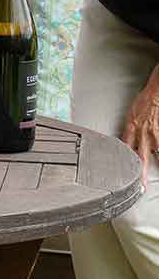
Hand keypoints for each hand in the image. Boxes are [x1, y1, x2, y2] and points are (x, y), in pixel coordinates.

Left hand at [122, 62, 158, 186]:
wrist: (155, 92)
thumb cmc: (143, 102)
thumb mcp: (130, 115)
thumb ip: (128, 129)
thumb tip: (124, 140)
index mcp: (130, 128)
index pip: (124, 148)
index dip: (123, 161)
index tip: (123, 172)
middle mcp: (141, 133)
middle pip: (140, 157)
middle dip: (140, 173)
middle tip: (141, 186)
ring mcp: (154, 134)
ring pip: (156, 155)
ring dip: (156, 166)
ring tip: (151, 180)